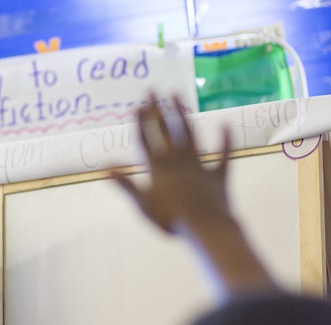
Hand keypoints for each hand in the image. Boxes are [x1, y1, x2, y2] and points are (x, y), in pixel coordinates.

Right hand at [111, 94, 234, 237]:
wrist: (205, 227)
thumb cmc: (170, 220)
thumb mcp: (142, 205)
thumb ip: (125, 184)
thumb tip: (105, 167)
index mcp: (158, 169)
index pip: (146, 141)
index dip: (140, 122)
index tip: (137, 104)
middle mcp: (178, 162)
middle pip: (165, 132)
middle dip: (157, 111)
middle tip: (152, 90)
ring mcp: (199, 166)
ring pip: (189, 135)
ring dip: (182, 115)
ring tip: (176, 95)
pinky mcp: (218, 175)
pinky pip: (224, 155)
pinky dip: (225, 140)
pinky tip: (225, 124)